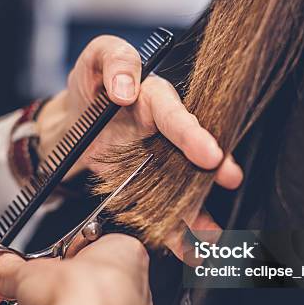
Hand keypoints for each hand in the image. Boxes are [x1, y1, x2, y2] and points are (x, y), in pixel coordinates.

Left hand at [35, 35, 242, 256]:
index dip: (193, 135)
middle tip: (230, 180)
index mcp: (157, 99)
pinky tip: (185, 246)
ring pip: (184, 186)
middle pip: (193, 152)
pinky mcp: (147, 183)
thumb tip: (125, 87)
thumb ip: (114, 61)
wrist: (73, 121)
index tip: (209, 153)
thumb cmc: (91, 85)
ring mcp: (158, 160)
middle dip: (214, 169)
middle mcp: (165, 132)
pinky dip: (175, 228)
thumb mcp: (96, 59)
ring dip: (197, 209)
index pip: (176, 116)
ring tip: (209, 233)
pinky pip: (164, 206)